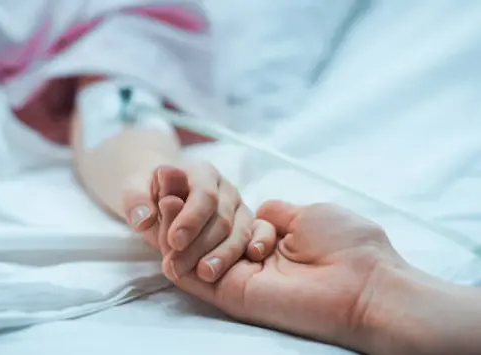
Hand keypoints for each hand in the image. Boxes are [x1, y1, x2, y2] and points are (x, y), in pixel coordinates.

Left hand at [123, 162, 276, 282]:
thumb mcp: (133, 193)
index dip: (191, 219)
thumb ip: (136, 202)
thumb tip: (144, 218)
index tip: (174, 241)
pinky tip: (253, 258)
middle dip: (200, 246)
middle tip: (176, 269)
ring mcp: (239, 207)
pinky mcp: (246, 226)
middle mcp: (225, 188)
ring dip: (224, 255)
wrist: (162, 200)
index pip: (203, 195)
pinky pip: (258, 235)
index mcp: (201, 173)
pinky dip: (258, 245)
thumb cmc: (148, 197)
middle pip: (222, 217)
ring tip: (205, 275)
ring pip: (240, 231)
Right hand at [165, 201, 407, 353]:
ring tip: (161, 196)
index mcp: (268, 242)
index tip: (180, 177)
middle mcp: (250, 261)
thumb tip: (258, 208)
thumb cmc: (347, 244)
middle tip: (162, 182)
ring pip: (192, 254)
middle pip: (202, 236)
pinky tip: (160, 226)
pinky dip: (173, 253)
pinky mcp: (234, 295)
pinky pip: (193, 278)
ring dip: (172, 226)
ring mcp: (240, 279)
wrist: (366, 280)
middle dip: (179, 209)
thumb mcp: (307, 215)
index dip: (199, 200)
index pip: (222, 221)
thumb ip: (275, 213)